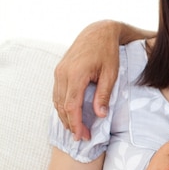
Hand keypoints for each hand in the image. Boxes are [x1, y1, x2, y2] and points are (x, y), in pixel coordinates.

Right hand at [53, 20, 121, 140]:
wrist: (98, 32)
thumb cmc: (107, 52)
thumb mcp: (111, 74)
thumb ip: (104, 95)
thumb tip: (100, 116)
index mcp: (76, 75)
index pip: (71, 106)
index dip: (76, 124)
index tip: (82, 136)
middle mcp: (63, 74)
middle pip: (61, 106)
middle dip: (71, 124)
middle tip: (82, 137)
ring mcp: (58, 72)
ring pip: (57, 101)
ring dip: (65, 116)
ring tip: (76, 129)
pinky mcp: (59, 70)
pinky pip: (57, 93)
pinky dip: (62, 106)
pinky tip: (71, 114)